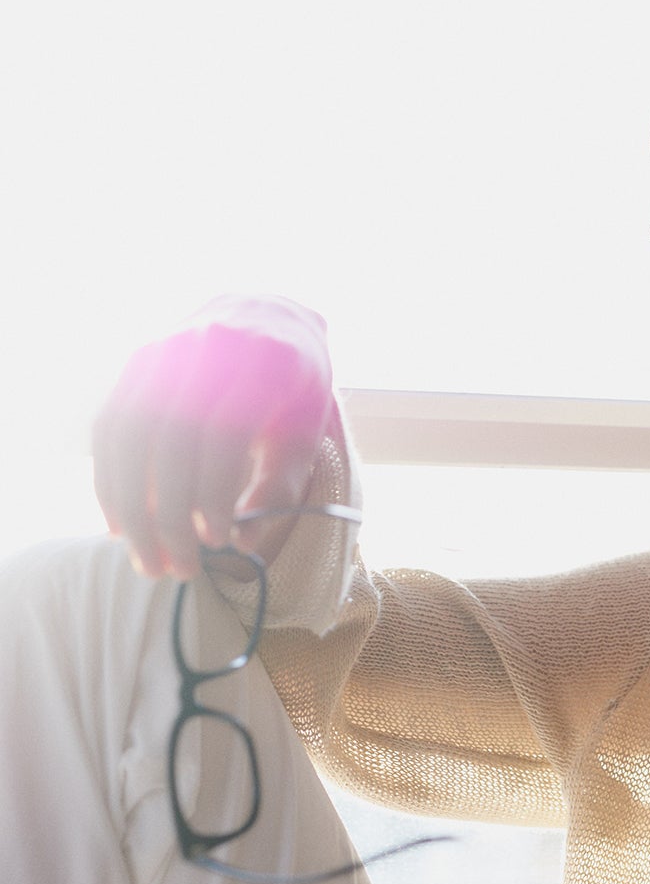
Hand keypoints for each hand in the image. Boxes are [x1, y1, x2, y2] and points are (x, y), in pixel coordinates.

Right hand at [92, 295, 335, 580]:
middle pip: (169, 440)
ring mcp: (163, 351)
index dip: (214, 491)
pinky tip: (118, 522)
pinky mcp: (134, 363)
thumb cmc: (291, 386)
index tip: (216, 539)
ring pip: (128, 437)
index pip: (223, 434)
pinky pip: (109, 427)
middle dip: (168, 513)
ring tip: (144, 557)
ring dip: (128, 506)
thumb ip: (282, 483)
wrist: (265, 317)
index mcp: (262, 362)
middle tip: (176, 566)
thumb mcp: (306, 429)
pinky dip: (108, 479)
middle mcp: (206, 349)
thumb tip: (242, 543)